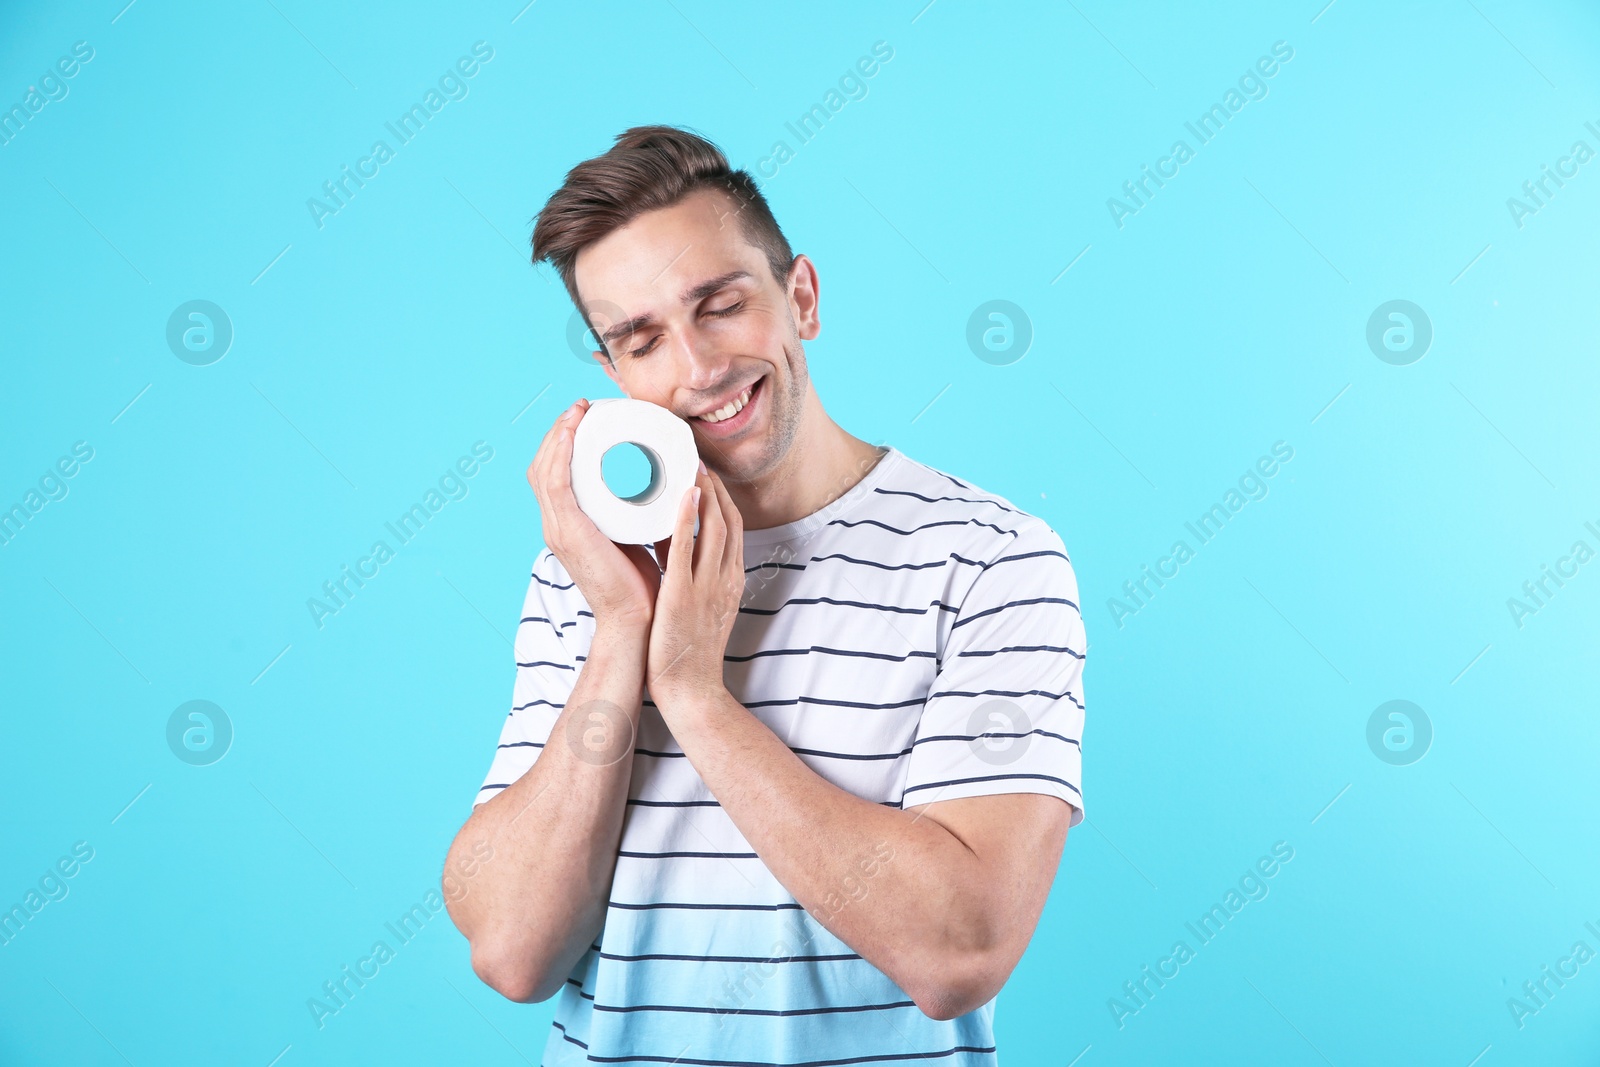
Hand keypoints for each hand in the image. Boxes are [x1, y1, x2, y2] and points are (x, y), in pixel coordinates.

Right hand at [526, 399, 671, 632]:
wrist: (637, 618)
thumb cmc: (639, 583)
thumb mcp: (630, 537)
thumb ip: (631, 514)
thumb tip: (655, 486)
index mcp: (566, 525)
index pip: (550, 474)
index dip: (562, 442)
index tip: (585, 417)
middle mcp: (555, 525)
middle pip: (542, 465)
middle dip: (559, 430)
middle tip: (583, 407)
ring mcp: (558, 529)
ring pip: (545, 468)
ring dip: (560, 434)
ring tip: (580, 411)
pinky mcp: (568, 532)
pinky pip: (556, 484)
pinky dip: (561, 454)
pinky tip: (573, 432)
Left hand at [646, 463, 744, 703]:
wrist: (690, 690)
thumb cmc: (690, 651)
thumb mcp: (705, 607)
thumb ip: (696, 576)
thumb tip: (677, 547)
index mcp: (731, 580)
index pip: (733, 528)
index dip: (723, 497)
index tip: (707, 475)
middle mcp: (725, 578)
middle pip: (728, 521)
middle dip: (716, 487)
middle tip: (696, 458)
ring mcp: (707, 586)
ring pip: (714, 528)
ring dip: (705, 493)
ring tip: (690, 465)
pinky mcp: (683, 595)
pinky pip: (687, 550)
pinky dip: (687, 519)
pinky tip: (682, 495)